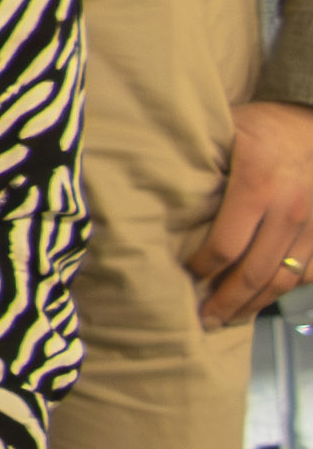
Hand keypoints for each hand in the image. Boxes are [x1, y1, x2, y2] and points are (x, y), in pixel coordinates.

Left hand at [188, 96, 312, 327]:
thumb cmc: (262, 127)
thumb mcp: (225, 132)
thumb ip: (198, 166)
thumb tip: (151, 193)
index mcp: (257, 186)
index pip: (225, 246)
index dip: (202, 270)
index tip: (185, 278)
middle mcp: (289, 210)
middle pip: (254, 273)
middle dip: (226, 302)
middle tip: (204, 321)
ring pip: (284, 280)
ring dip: (255, 304)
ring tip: (231, 318)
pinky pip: (310, 272)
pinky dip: (288, 289)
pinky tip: (265, 298)